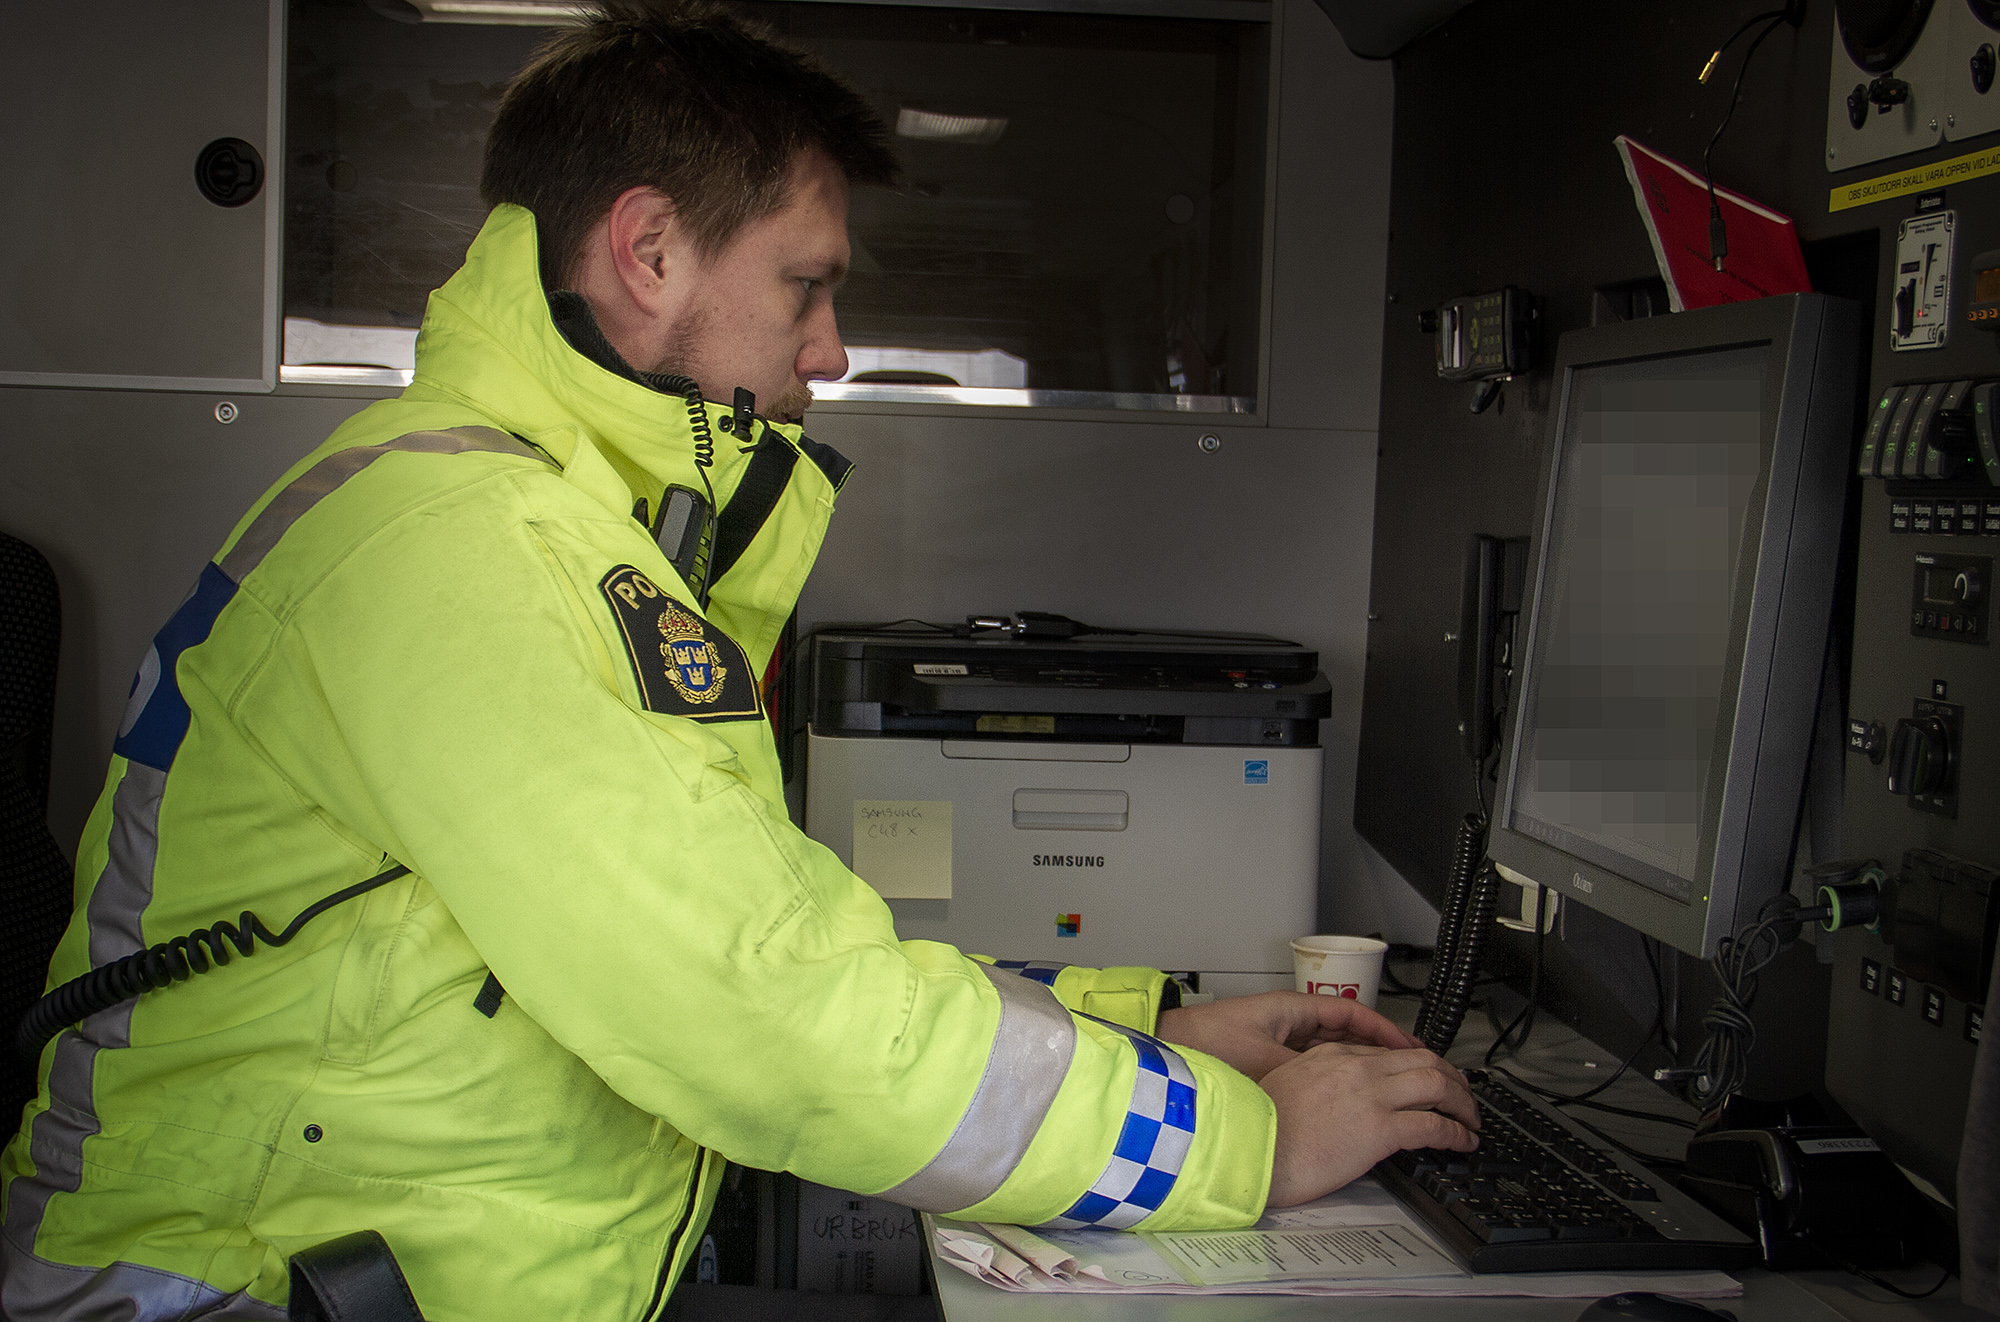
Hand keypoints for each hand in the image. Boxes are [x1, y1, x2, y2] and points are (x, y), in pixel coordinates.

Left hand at [1156, 991, 1422, 1081]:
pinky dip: (1330, 1081)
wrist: (1166, 1047)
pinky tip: (1343, 1101)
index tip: (1410, 1047)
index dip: (1384, 1030)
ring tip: (1386, 1088)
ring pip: (1329, 1053)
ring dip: (1355, 1068)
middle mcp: (1287, 1023)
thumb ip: (1304, 1075)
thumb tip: (1340, 1093)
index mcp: (1291, 1010)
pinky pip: (1311, 1069)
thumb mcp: (1264, 1060)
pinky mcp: (1266, 1063)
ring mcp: (1278, 1042)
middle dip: (1377, 1052)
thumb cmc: (1205, 1042)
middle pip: (1345, 1034)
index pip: (1351, 1014)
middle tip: (1409, 1070)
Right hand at [1259, 1043, 1479, 1206]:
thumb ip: (1316, 1083)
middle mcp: (1356, 1068)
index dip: (1417, 1065)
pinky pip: (1434, 1125)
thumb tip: (1332, 1100)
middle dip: (1452, 1076)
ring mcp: (1371, 1096)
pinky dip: (1457, 1132)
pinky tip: (1464, 1141)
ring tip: (1471, 1117)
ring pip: (1437, 1084)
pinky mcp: (1381, 1129)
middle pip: (1423, 1060)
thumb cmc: (1257, 1128)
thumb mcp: (1286, 1087)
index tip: (1428, 1079)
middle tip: (1463, 1094)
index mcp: (1332, 1055)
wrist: (1248, 1148)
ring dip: (1462, 1100)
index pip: (1389, 1053)